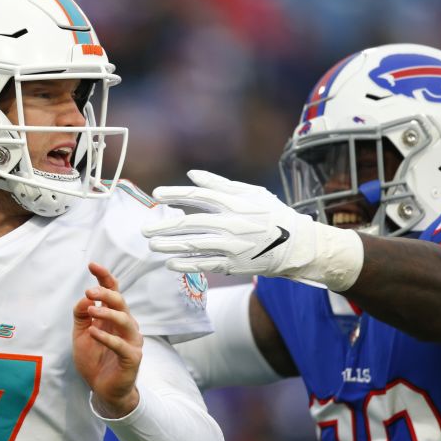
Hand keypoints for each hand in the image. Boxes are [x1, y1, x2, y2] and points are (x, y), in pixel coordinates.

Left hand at [72, 262, 141, 417]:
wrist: (103, 390)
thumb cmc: (95, 360)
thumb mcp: (80, 335)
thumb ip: (81, 316)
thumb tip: (84, 299)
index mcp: (113, 317)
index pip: (112, 292)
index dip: (104, 277)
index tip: (92, 265)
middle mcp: (125, 326)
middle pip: (120, 302)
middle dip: (106, 293)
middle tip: (90, 291)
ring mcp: (131, 341)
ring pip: (125, 320)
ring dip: (108, 313)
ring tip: (91, 310)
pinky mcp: (132, 358)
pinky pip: (122, 345)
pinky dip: (107, 337)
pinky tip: (93, 332)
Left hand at [142, 170, 362, 290]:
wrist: (296, 246)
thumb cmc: (272, 215)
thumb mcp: (251, 193)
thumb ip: (220, 184)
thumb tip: (192, 175)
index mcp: (235, 204)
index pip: (199, 197)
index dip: (176, 194)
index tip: (157, 194)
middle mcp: (231, 225)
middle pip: (190, 224)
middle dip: (164, 226)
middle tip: (145, 229)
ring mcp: (231, 246)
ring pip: (193, 246)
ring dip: (169, 246)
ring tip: (152, 245)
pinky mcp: (233, 265)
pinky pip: (204, 265)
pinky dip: (185, 264)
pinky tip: (169, 263)